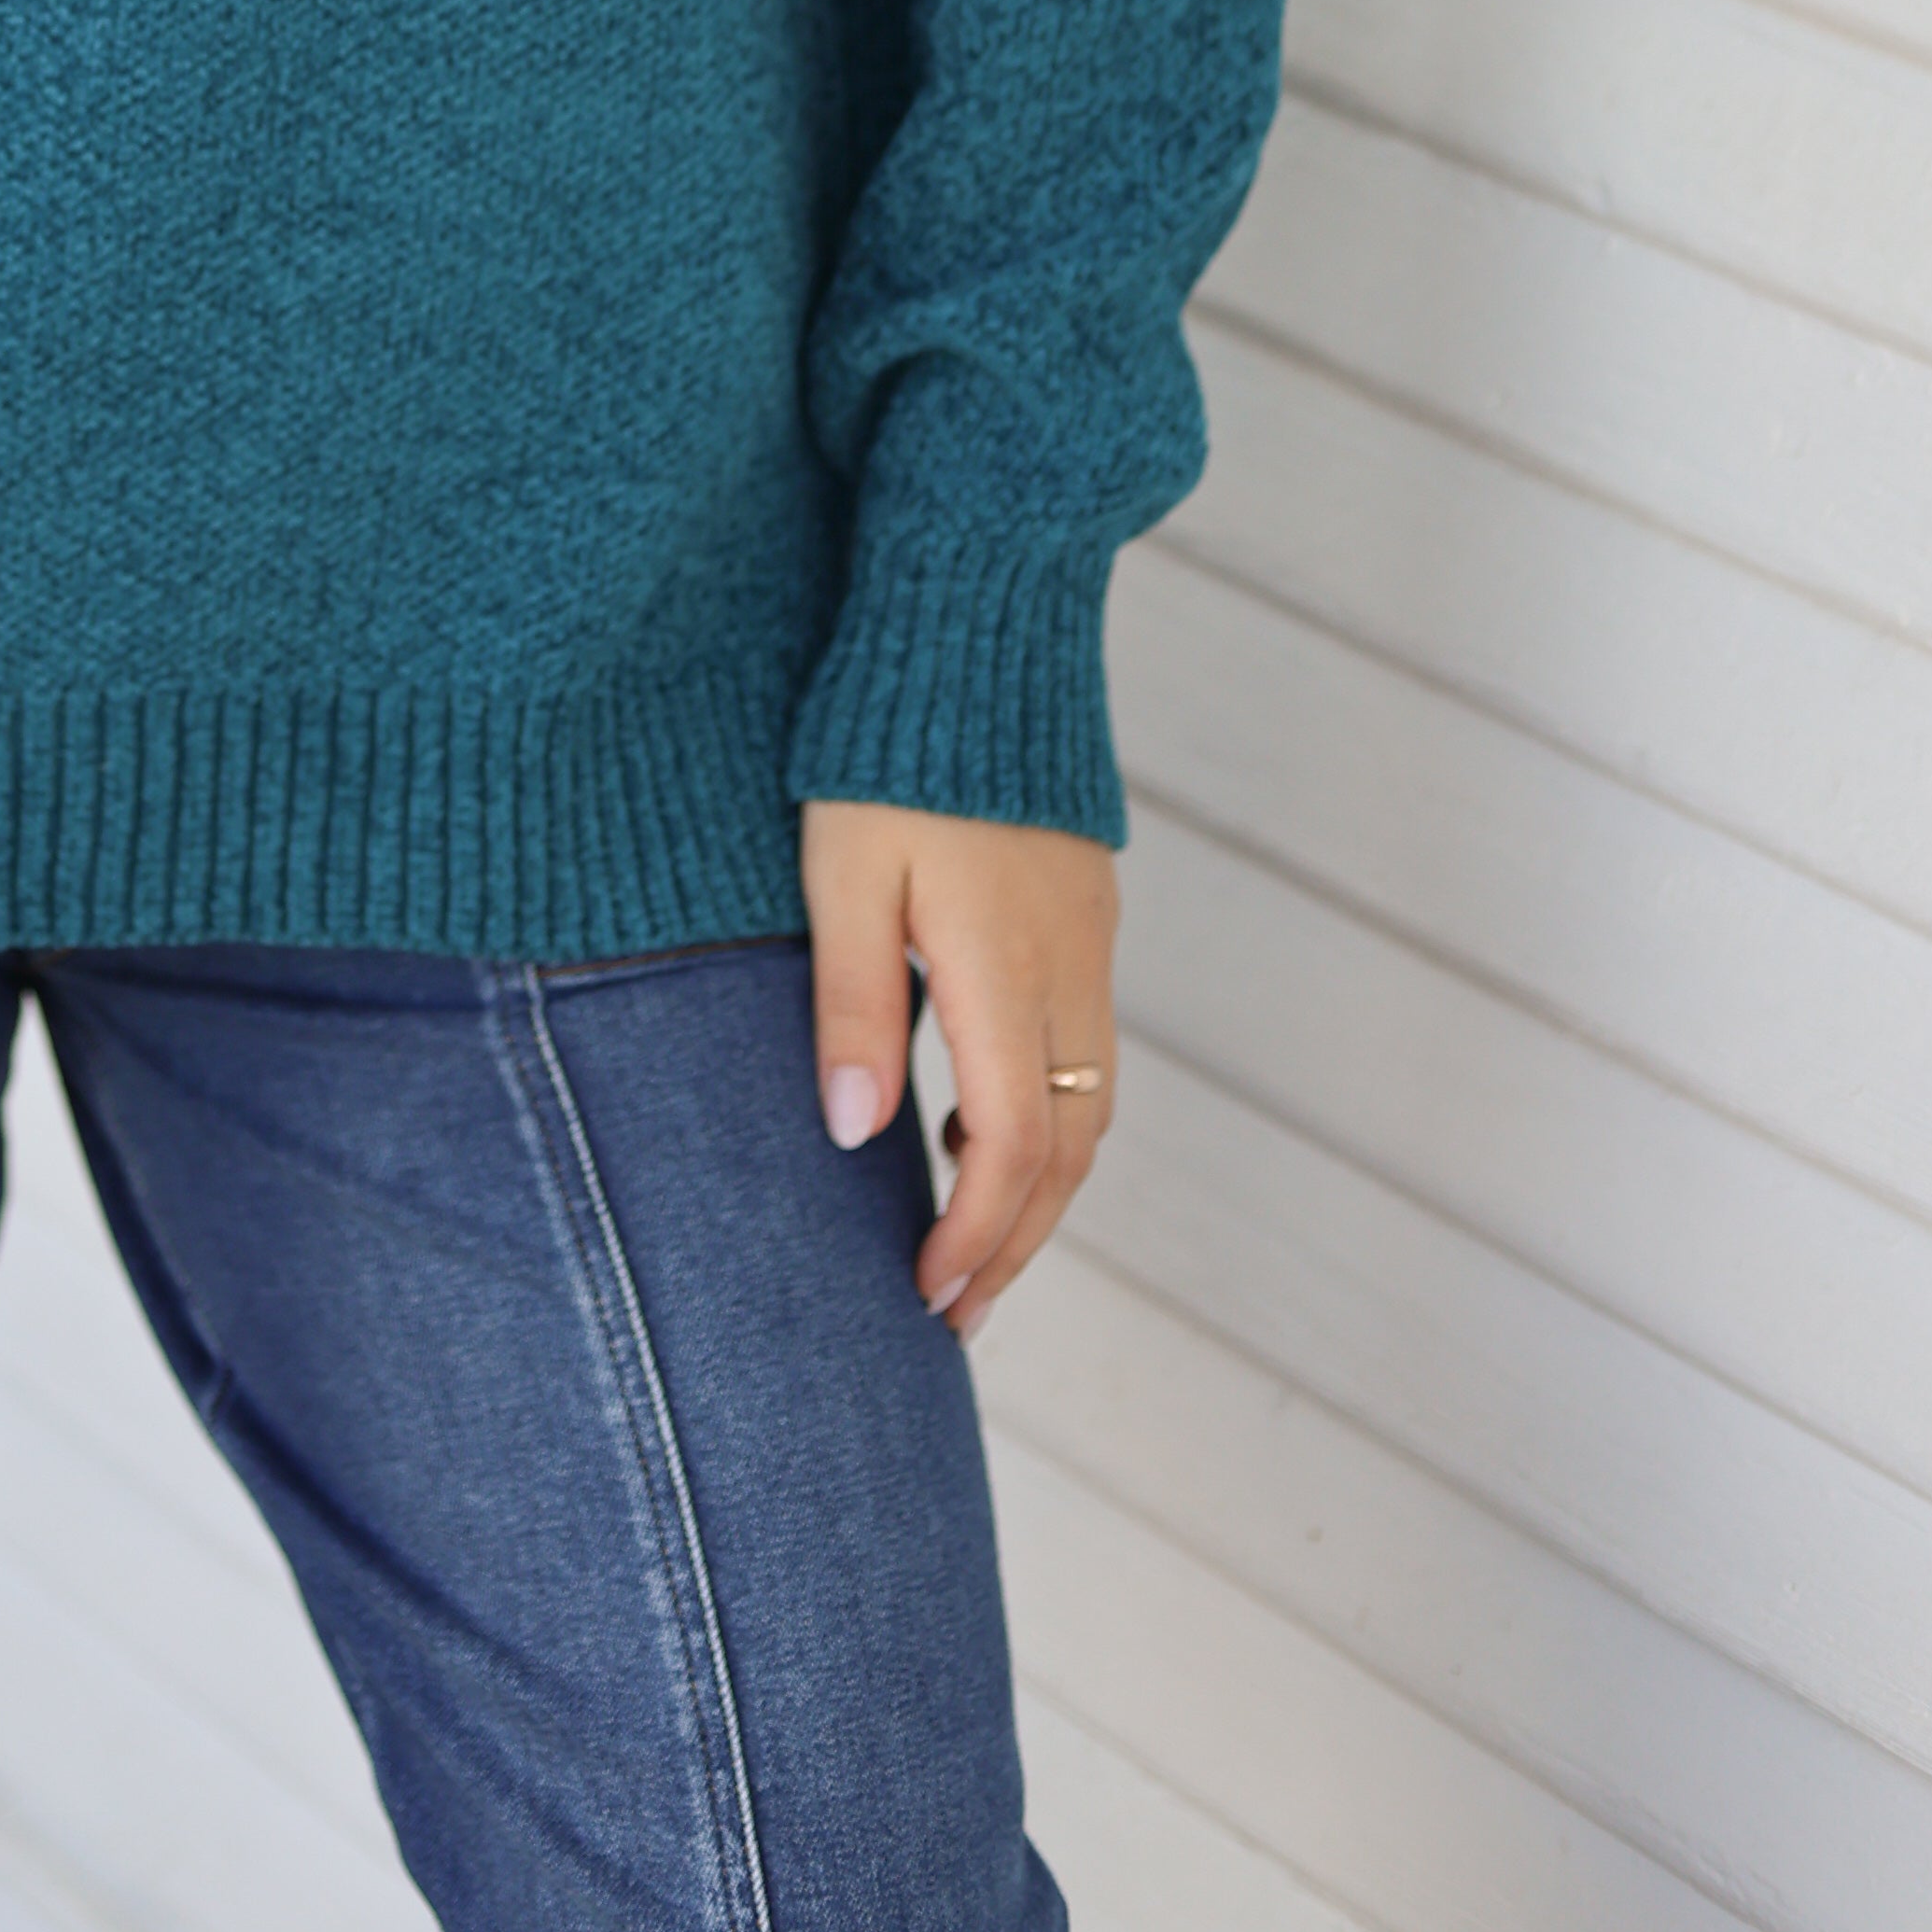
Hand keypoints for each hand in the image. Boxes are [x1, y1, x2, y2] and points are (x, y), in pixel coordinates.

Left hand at [800, 796, 1115, 1339]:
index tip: (927, 1296)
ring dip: (1038, 1183)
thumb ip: (854, 1002)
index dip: (976, 1237)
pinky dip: (1048, 1110)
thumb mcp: (843, 871)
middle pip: (1068, 1148)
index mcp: (1005, 968)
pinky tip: (975, 1115)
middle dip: (1017, 1240)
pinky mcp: (1085, 906)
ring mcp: (1089, 935)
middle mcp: (1069, 965)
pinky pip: (1086, 1044)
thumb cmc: (888, 744)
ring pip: (1089, 1101)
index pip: (1010, 1149)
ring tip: (968, 1234)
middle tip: (958, 1309)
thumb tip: (855, 1133)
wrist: (978, 622)